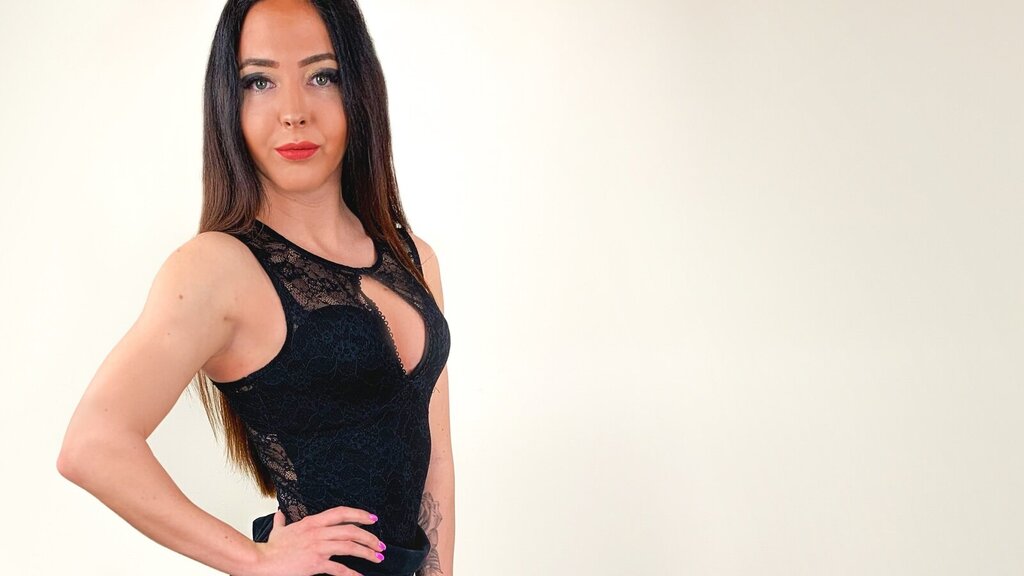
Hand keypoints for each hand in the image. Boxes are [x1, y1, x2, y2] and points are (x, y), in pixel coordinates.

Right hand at [251, 506, 386, 575]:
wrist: (261, 562)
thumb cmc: (270, 549)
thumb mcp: (278, 531)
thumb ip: (281, 521)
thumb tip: (279, 514)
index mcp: (312, 522)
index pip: (341, 513)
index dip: (360, 514)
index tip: (372, 519)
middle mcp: (318, 532)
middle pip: (351, 531)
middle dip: (370, 537)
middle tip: (381, 544)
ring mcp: (318, 547)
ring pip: (350, 546)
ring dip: (367, 552)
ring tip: (378, 557)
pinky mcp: (316, 563)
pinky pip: (339, 569)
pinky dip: (352, 573)